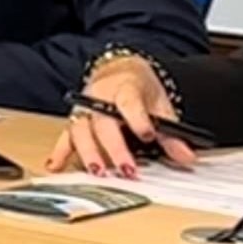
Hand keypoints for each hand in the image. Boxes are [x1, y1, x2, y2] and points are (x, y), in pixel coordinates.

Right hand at [45, 53, 194, 176]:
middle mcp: (99, 97)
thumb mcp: (158, 104)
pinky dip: (60, 152)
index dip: (137, 119)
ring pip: (81, 131)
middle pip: (103, 123)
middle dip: (115, 148)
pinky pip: (65, 137)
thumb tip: (187, 157)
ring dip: (89, 153)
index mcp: (123, 87)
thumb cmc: (136, 88)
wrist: (117, 71)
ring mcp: (84, 109)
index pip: (128, 102)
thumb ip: (171, 133)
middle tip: (127, 169)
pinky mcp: (74, 120)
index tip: (148, 134)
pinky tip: (55, 167)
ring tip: (99, 172)